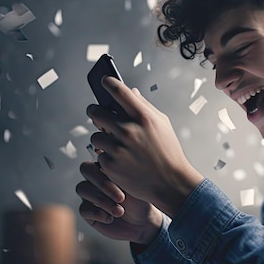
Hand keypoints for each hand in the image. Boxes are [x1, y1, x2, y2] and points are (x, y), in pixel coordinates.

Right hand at [76, 161, 162, 243]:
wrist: (143, 222)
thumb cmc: (141, 200)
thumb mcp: (135, 183)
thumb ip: (123, 168)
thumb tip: (107, 153)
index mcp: (108, 167)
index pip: (98, 155)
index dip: (106, 167)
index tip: (122, 177)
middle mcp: (96, 178)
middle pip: (86, 168)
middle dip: (104, 183)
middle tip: (121, 197)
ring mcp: (90, 194)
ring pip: (83, 188)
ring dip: (102, 200)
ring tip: (120, 211)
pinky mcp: (87, 211)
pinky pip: (83, 208)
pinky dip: (98, 213)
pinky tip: (111, 217)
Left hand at [87, 76, 203, 217]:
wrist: (170, 182)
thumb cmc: (168, 151)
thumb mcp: (162, 124)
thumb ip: (145, 106)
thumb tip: (131, 91)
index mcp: (143, 117)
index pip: (119, 91)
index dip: (108, 82)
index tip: (104, 81)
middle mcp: (129, 130)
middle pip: (96, 111)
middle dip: (94, 111)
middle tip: (96, 113)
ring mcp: (118, 148)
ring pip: (95, 135)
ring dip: (101, 137)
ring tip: (114, 143)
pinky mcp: (110, 165)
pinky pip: (99, 154)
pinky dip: (107, 155)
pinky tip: (120, 159)